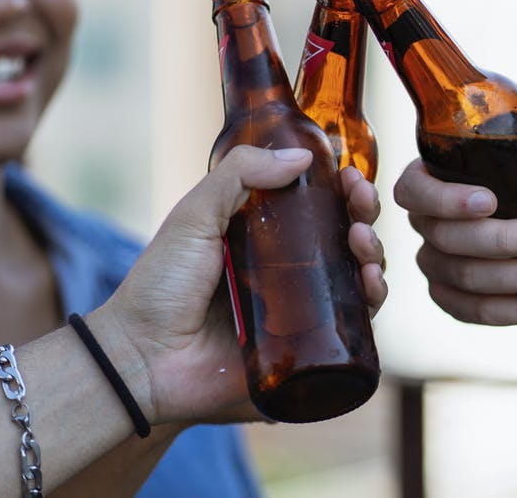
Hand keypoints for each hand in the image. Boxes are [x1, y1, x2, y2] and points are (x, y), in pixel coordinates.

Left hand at [105, 146, 386, 423]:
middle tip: (361, 199)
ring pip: (357, 279)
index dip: (340, 188)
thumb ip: (238, 176)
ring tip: (362, 241)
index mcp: (262, 239)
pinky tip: (371, 283)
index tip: (350, 171)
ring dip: (373, 253)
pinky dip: (372, 301)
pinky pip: (355, 327)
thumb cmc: (160, 287)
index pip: (315, 206)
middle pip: (345, 238)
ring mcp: (301, 313)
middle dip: (363, 213)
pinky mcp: (309, 352)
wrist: (143, 360)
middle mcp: (287, 274)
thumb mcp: (195, 216)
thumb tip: (302, 156)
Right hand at [392, 94, 516, 327]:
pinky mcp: (454, 300)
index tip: (490, 201)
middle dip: (502, 241)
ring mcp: (436, 265)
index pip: (413, 190)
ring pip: (466, 279)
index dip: (444, 199)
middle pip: (446, 239)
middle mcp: (426, 223)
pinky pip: (477, 312)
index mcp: (434, 177)